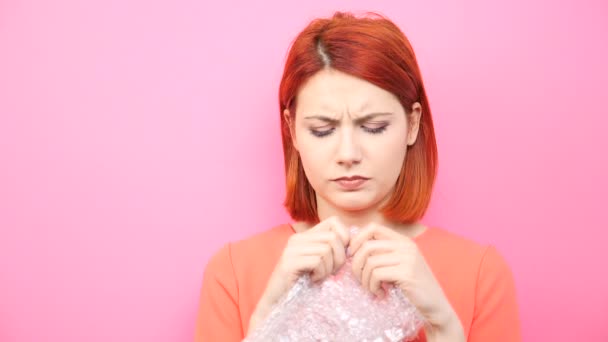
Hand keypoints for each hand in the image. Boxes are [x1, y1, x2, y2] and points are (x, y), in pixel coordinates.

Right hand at [248, 216, 349, 333]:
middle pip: (333, 238)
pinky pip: (317, 261)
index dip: (345, 237)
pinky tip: (313, 279)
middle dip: (339, 258)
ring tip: (320, 276)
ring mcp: (292, 249)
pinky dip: (321, 274)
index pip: (334, 221)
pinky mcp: (289, 262)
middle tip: (332, 272)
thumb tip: (354, 243)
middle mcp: (297, 238)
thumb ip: (332, 249)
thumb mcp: (320, 262)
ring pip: (327, 249)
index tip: (342, 255)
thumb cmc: (303, 283)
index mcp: (305, 235)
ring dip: (329, 268)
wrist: (278, 300)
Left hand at [349, 222, 462, 332]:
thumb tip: (352, 248)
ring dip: (365, 279)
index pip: (373, 227)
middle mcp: (405, 245)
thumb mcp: (398, 264)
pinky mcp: (406, 273)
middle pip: (367, 245)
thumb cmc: (412, 286)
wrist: (435, 305)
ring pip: (370, 262)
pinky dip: (373, 286)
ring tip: (372, 288)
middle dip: (356, 264)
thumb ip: (382, 254)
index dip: (357, 240)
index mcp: (402, 240)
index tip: (353, 256)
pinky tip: (381, 293)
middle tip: (360, 279)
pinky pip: (376, 274)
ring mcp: (407, 258)